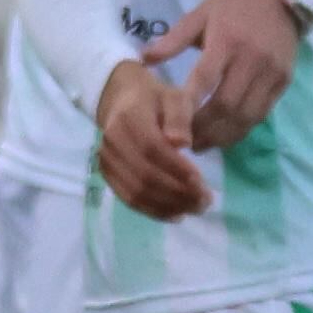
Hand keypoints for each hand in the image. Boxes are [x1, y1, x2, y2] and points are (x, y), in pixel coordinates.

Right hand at [92, 60, 209, 221]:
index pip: (153, 149)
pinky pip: (129, 199)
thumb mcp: (175, 98)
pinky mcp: (107, 174)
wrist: (122, 101)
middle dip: (178, 193)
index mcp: (129, 118)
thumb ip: (180, 117)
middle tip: (206, 202)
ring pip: (137, 192)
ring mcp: (107, 160)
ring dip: (168, 206)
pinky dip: (153, 211)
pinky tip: (176, 214)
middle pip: (145, 175)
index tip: (202, 182)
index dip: (177, 169)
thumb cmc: (156, 100)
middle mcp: (113, 142)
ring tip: (195, 209)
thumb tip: (181, 143)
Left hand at [145, 0, 303, 150]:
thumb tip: (143, 59)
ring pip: (246, 116)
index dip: (188, 106)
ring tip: (202, 144)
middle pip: (226, 105)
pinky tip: (225, 134)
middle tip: (185, 142)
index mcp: (226, 40)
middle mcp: (251, 59)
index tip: (172, 127)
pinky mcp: (284, 82)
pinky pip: (262, 114)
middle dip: (204, 129)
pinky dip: (242, 129)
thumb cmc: (232, 7)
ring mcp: (271, 73)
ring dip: (223, 135)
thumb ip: (172, 40)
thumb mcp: (199, 15)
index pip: (205, 79)